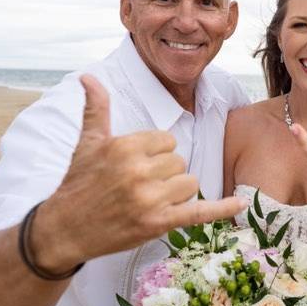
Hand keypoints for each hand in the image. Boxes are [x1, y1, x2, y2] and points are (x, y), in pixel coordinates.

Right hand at [32, 75, 247, 272]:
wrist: (64, 229)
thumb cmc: (78, 183)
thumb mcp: (88, 142)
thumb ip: (96, 107)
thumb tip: (87, 76)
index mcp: (126, 147)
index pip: (167, 140)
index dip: (156, 152)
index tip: (137, 164)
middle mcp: (139, 171)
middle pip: (179, 162)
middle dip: (164, 173)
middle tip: (138, 185)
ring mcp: (150, 199)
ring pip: (189, 183)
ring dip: (176, 192)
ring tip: (148, 200)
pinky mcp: (158, 223)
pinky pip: (199, 212)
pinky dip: (223, 209)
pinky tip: (242, 205)